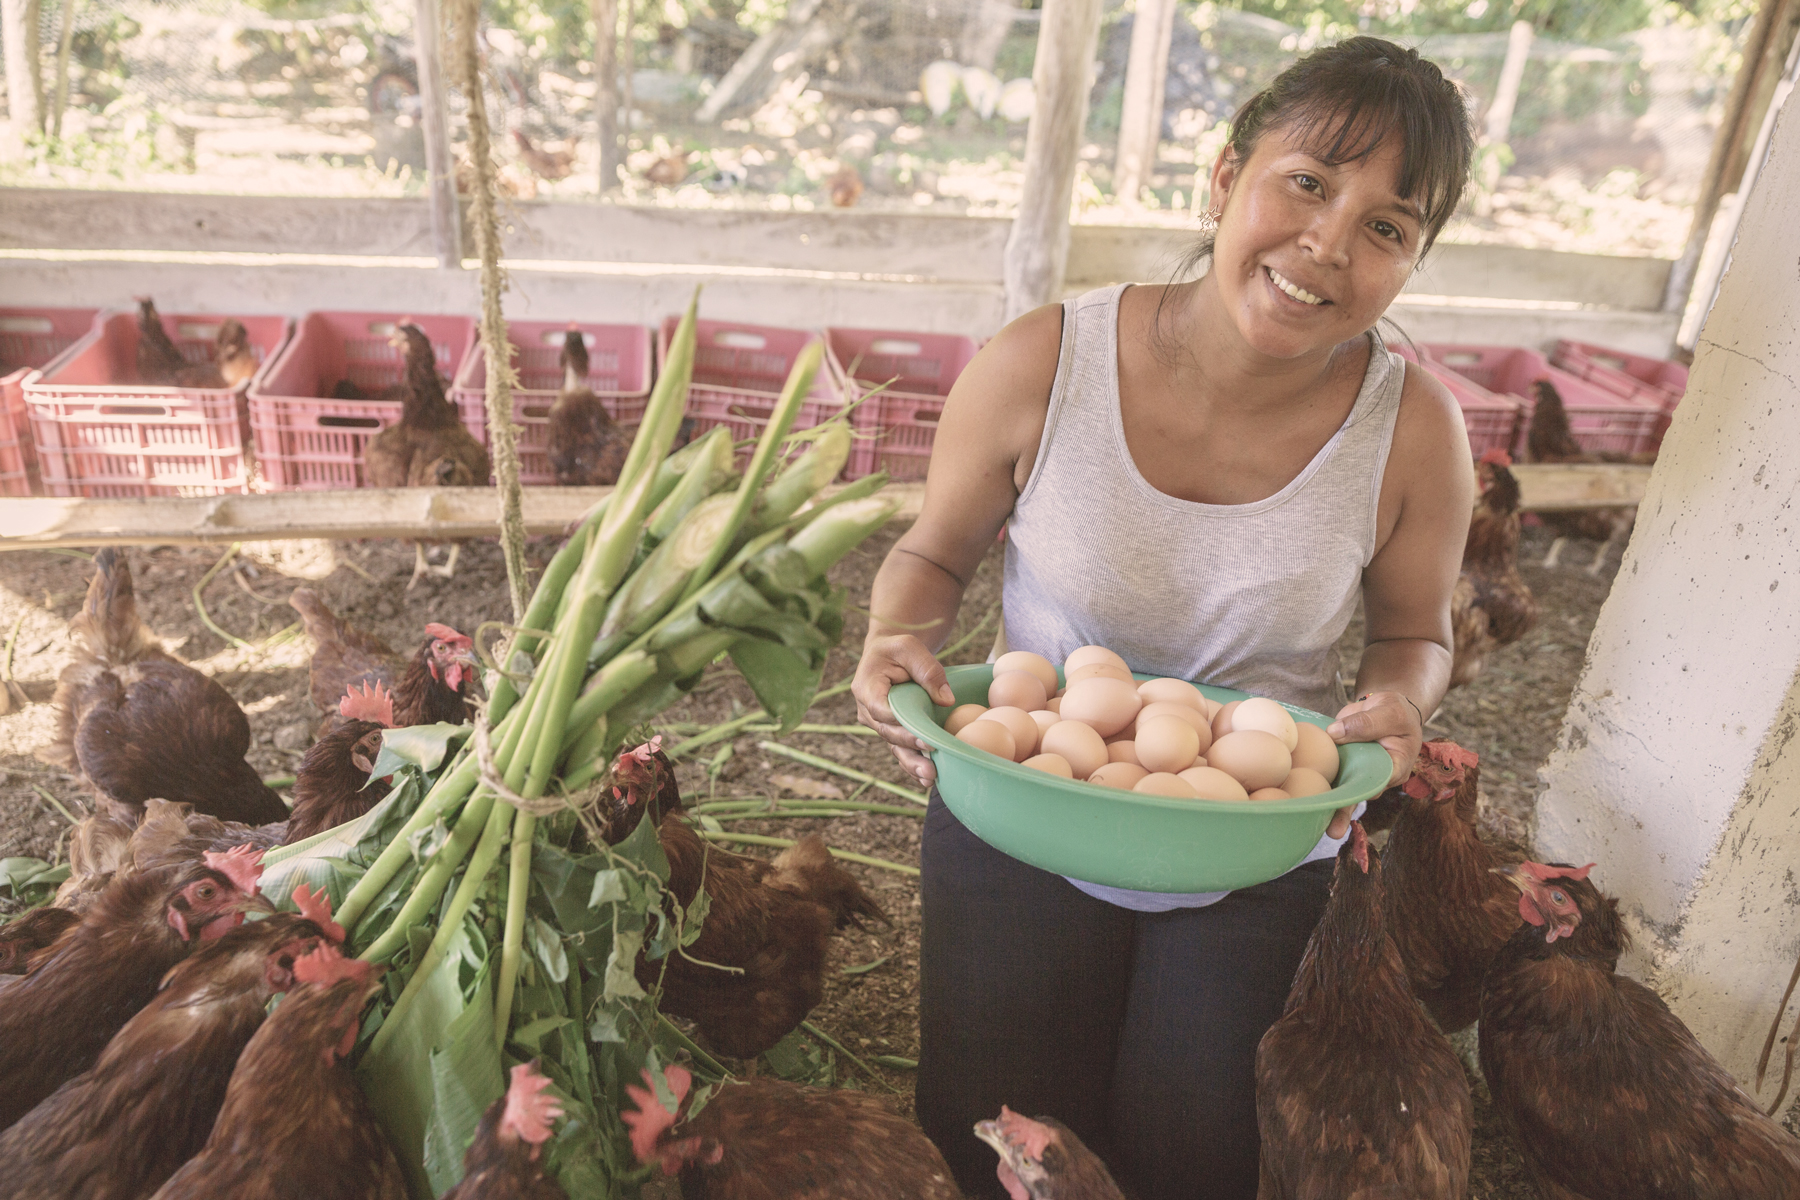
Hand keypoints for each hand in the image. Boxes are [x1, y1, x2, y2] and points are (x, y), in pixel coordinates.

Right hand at [853, 634, 955, 785]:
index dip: (901, 726)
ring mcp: (878, 723)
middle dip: (910, 749)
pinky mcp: (891, 730)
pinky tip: (927, 779)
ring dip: (911, 764)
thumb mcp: (911, 648)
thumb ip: (928, 671)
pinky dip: (912, 764)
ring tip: (930, 777)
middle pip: (888, 733)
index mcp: (866, 688)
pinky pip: (900, 749)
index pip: (881, 711)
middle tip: (932, 762)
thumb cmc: (897, 649)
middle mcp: (868, 710)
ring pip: (894, 747)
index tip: (924, 736)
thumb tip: (946, 700)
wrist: (888, 654)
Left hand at [1322, 691, 1423, 837]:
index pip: (1381, 780)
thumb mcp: (1389, 710)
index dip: (1365, 790)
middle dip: (1344, 812)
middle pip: (1358, 794)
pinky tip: (1299, 798)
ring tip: (1314, 826)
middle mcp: (1375, 776)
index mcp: (1395, 765)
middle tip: (1332, 831)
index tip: (1352, 798)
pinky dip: (1314, 786)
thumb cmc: (1394, 710)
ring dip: (1327, 808)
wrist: (1381, 707)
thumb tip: (1335, 734)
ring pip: (1341, 792)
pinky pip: (1328, 777)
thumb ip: (1366, 722)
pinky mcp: (1340, 766)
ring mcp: (1356, 773)